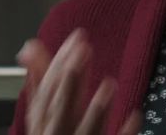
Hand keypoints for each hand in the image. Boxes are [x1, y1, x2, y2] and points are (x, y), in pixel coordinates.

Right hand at [17, 28, 142, 134]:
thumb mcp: (42, 114)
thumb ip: (39, 80)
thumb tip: (28, 47)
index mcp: (43, 123)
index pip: (47, 92)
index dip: (59, 64)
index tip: (76, 39)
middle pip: (61, 109)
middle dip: (70, 81)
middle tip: (83, 51)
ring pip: (86, 132)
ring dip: (96, 110)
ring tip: (109, 83)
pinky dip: (123, 132)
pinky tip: (136, 116)